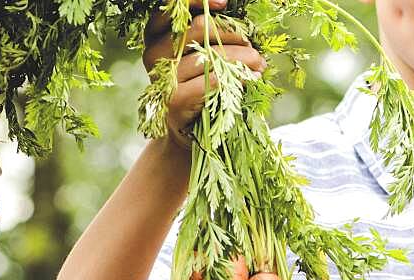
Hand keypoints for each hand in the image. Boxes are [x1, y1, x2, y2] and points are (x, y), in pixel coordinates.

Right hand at [142, 0, 265, 150]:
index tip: (224, 2)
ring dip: (243, 57)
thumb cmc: (197, 87)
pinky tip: (250, 79)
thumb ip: (207, 34)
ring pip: (211, 55)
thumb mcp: (198, 55)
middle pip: (199, 27)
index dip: (199, 0)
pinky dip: (236, 79)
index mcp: (155, 35)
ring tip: (259, 64)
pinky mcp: (174, 101)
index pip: (172, 7)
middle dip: (233, 33)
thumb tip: (230, 11)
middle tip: (253, 46)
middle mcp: (154, 53)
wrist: (187, 132)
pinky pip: (212, 81)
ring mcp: (162, 78)